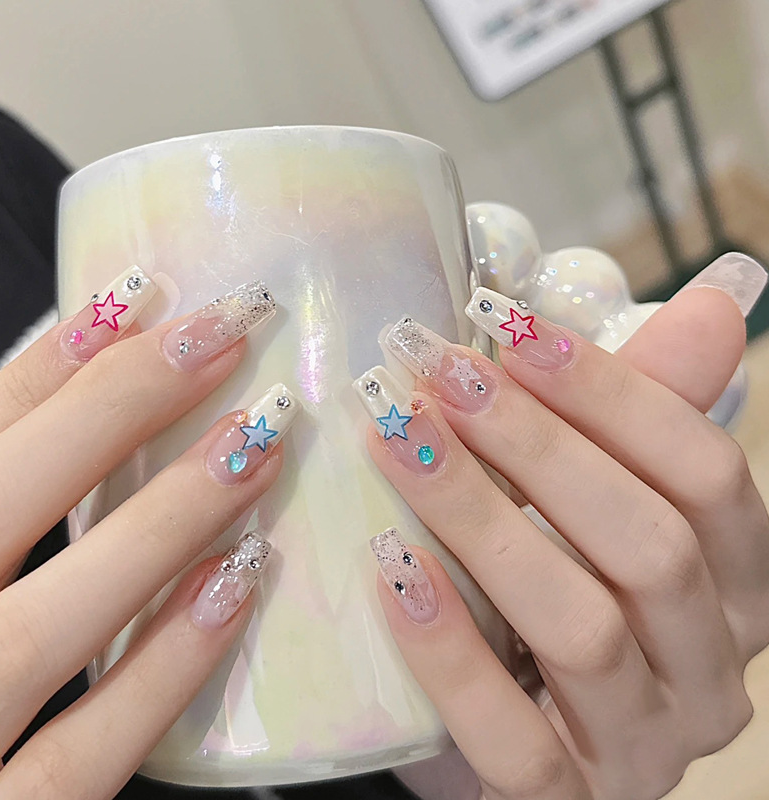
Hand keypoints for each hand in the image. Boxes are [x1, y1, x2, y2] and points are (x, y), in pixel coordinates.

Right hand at [0, 272, 297, 798]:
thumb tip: (62, 407)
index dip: (43, 369)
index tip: (136, 300)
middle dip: (110, 410)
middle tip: (223, 335)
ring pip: (38, 630)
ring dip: (158, 526)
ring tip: (256, 445)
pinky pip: (75, 765)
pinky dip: (157, 671)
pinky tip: (235, 585)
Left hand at [360, 256, 768, 799]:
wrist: (494, 721)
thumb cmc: (549, 590)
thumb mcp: (592, 502)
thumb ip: (637, 416)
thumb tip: (717, 300)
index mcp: (731, 584)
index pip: (708, 474)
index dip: (613, 392)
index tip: (506, 326)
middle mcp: (709, 669)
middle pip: (647, 545)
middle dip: (537, 444)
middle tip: (438, 372)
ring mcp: (641, 747)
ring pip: (581, 629)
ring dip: (481, 520)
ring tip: (399, 441)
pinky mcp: (561, 798)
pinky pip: (514, 739)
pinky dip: (451, 649)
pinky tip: (393, 567)